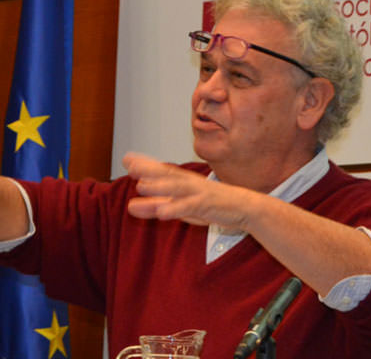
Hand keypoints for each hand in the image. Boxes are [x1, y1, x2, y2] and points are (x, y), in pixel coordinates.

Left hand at [122, 152, 255, 229]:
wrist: (244, 207)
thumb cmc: (210, 205)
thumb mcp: (180, 207)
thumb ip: (155, 206)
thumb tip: (130, 206)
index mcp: (183, 180)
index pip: (162, 169)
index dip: (144, 164)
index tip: (126, 158)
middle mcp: (189, 183)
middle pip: (167, 174)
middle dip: (149, 169)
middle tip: (130, 165)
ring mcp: (198, 192)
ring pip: (177, 188)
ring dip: (159, 186)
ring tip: (142, 186)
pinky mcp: (207, 205)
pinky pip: (190, 206)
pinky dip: (176, 208)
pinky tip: (162, 212)